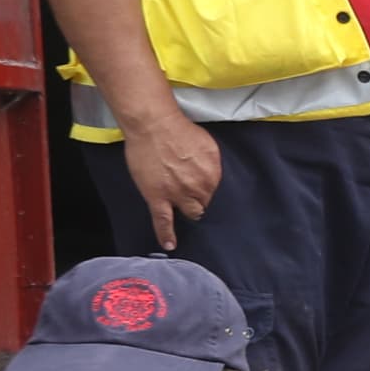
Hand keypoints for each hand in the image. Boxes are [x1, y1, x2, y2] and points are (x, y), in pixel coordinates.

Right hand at [122, 115, 222, 250]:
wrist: (153, 125)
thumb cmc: (179, 130)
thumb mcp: (208, 146)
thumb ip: (212, 164)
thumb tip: (211, 175)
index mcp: (213, 175)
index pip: (216, 192)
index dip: (209, 191)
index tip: (205, 191)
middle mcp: (199, 188)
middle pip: (205, 204)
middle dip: (201, 201)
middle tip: (193, 195)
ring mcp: (178, 195)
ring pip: (190, 212)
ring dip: (189, 210)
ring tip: (185, 209)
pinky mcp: (158, 197)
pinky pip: (163, 221)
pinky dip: (166, 234)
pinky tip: (170, 245)